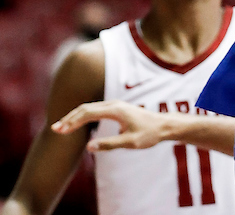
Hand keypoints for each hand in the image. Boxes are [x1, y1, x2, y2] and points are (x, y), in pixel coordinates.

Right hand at [53, 101, 168, 150]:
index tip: (60, 130)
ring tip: (60, 128)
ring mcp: (114, 105)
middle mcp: (113, 104)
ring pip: (89, 108)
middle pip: (86, 108)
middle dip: (69, 118)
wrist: (163, 125)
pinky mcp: (115, 109)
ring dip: (74, 117)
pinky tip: (75, 124)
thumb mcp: (130, 143)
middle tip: (54, 129)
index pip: (88, 113)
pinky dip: (82, 116)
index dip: (72, 121)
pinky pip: (95, 110)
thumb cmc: (149, 134)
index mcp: (116, 110)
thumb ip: (109, 144)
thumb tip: (88, 147)